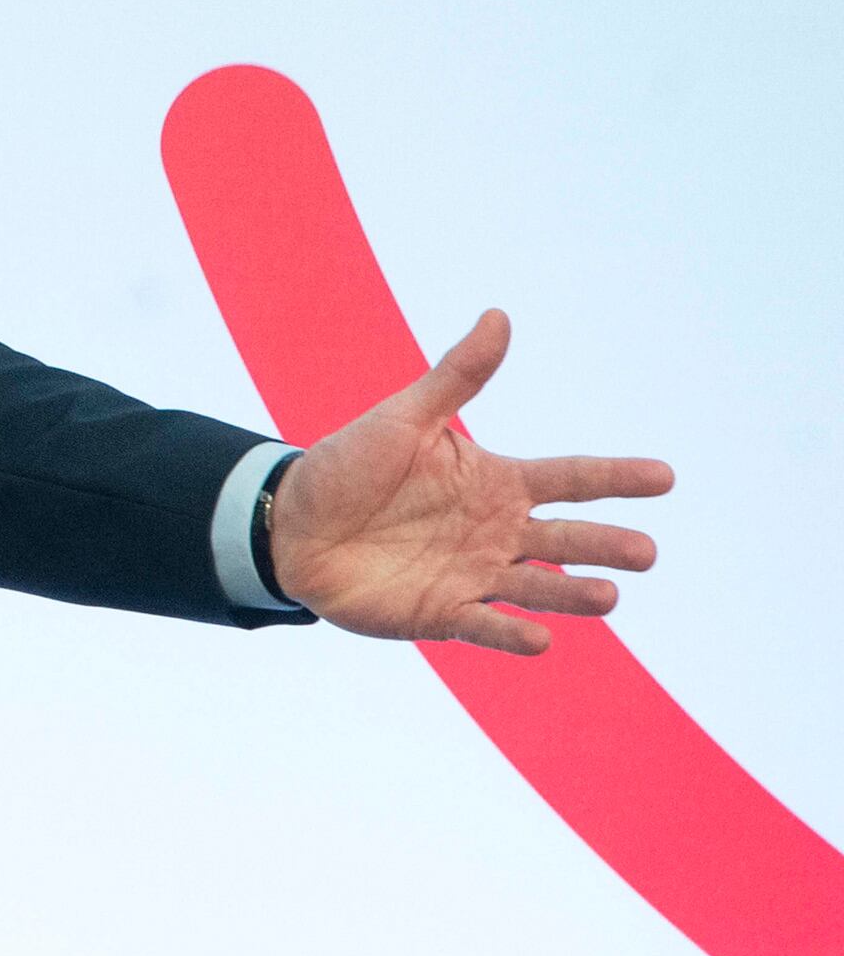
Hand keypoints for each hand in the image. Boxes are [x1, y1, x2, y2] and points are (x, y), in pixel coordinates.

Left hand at [269, 309, 671, 655]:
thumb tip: (499, 316)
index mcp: (497, 483)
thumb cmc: (352, 465)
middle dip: (606, 545)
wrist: (292, 522)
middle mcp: (498, 532)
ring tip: (610, 596)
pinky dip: (512, 634)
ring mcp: (475, 574)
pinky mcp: (443, 613)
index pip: (571, 479)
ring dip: (573, 594)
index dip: (617, 478)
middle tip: (646, 551)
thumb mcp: (406, 417)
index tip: (664, 477)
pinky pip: (484, 626)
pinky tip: (540, 640)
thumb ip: (457, 376)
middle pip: (566, 538)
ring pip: (537, 586)